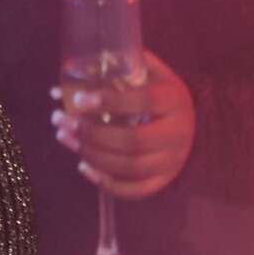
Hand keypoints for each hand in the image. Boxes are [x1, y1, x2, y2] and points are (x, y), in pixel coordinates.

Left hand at [52, 49, 197, 198]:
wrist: (190, 121)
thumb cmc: (159, 92)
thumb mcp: (149, 72)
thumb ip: (123, 64)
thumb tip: (79, 64)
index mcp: (174, 100)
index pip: (144, 101)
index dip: (110, 101)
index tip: (79, 99)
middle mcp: (178, 133)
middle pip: (134, 141)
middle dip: (93, 133)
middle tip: (64, 121)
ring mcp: (172, 161)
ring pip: (130, 167)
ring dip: (91, 155)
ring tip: (64, 138)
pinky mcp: (163, 180)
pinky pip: (134, 190)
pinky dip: (106, 183)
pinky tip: (83, 166)